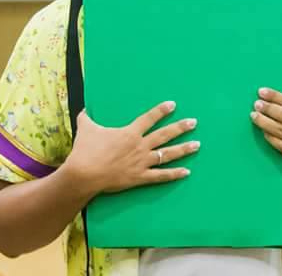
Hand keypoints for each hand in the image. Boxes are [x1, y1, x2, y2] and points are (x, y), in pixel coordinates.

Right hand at [64, 101, 199, 193]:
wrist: (84, 174)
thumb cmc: (85, 150)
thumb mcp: (86, 128)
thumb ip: (87, 117)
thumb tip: (83, 109)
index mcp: (129, 133)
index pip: (149, 118)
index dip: (161, 111)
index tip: (173, 105)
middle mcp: (140, 146)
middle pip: (164, 134)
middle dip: (180, 127)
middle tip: (194, 122)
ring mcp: (142, 162)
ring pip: (167, 154)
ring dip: (183, 149)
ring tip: (197, 145)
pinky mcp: (140, 177)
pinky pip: (160, 176)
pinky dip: (174, 175)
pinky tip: (186, 172)